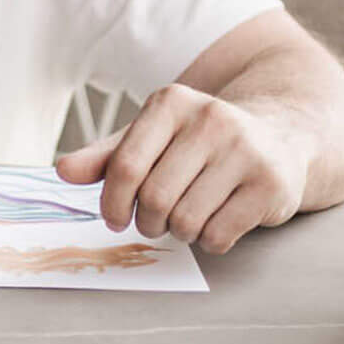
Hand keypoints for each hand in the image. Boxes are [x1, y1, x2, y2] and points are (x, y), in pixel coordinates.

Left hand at [55, 84, 304, 252]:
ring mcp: (246, 152)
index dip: (112, 202)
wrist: (280, 137)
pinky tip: (216, 222)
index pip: (125, 165)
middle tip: (153, 222)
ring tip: (186, 218)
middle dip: (147, 221)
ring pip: (186, 220)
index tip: (113, 218)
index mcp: (172, 103)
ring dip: (178, 232)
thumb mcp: (152, 138)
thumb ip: (105, 156)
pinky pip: (220, 235)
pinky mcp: (271, 186)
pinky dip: (209, 241)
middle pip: (155, 197)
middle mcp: (211, 120)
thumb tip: (63, 171)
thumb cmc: (199, 143)